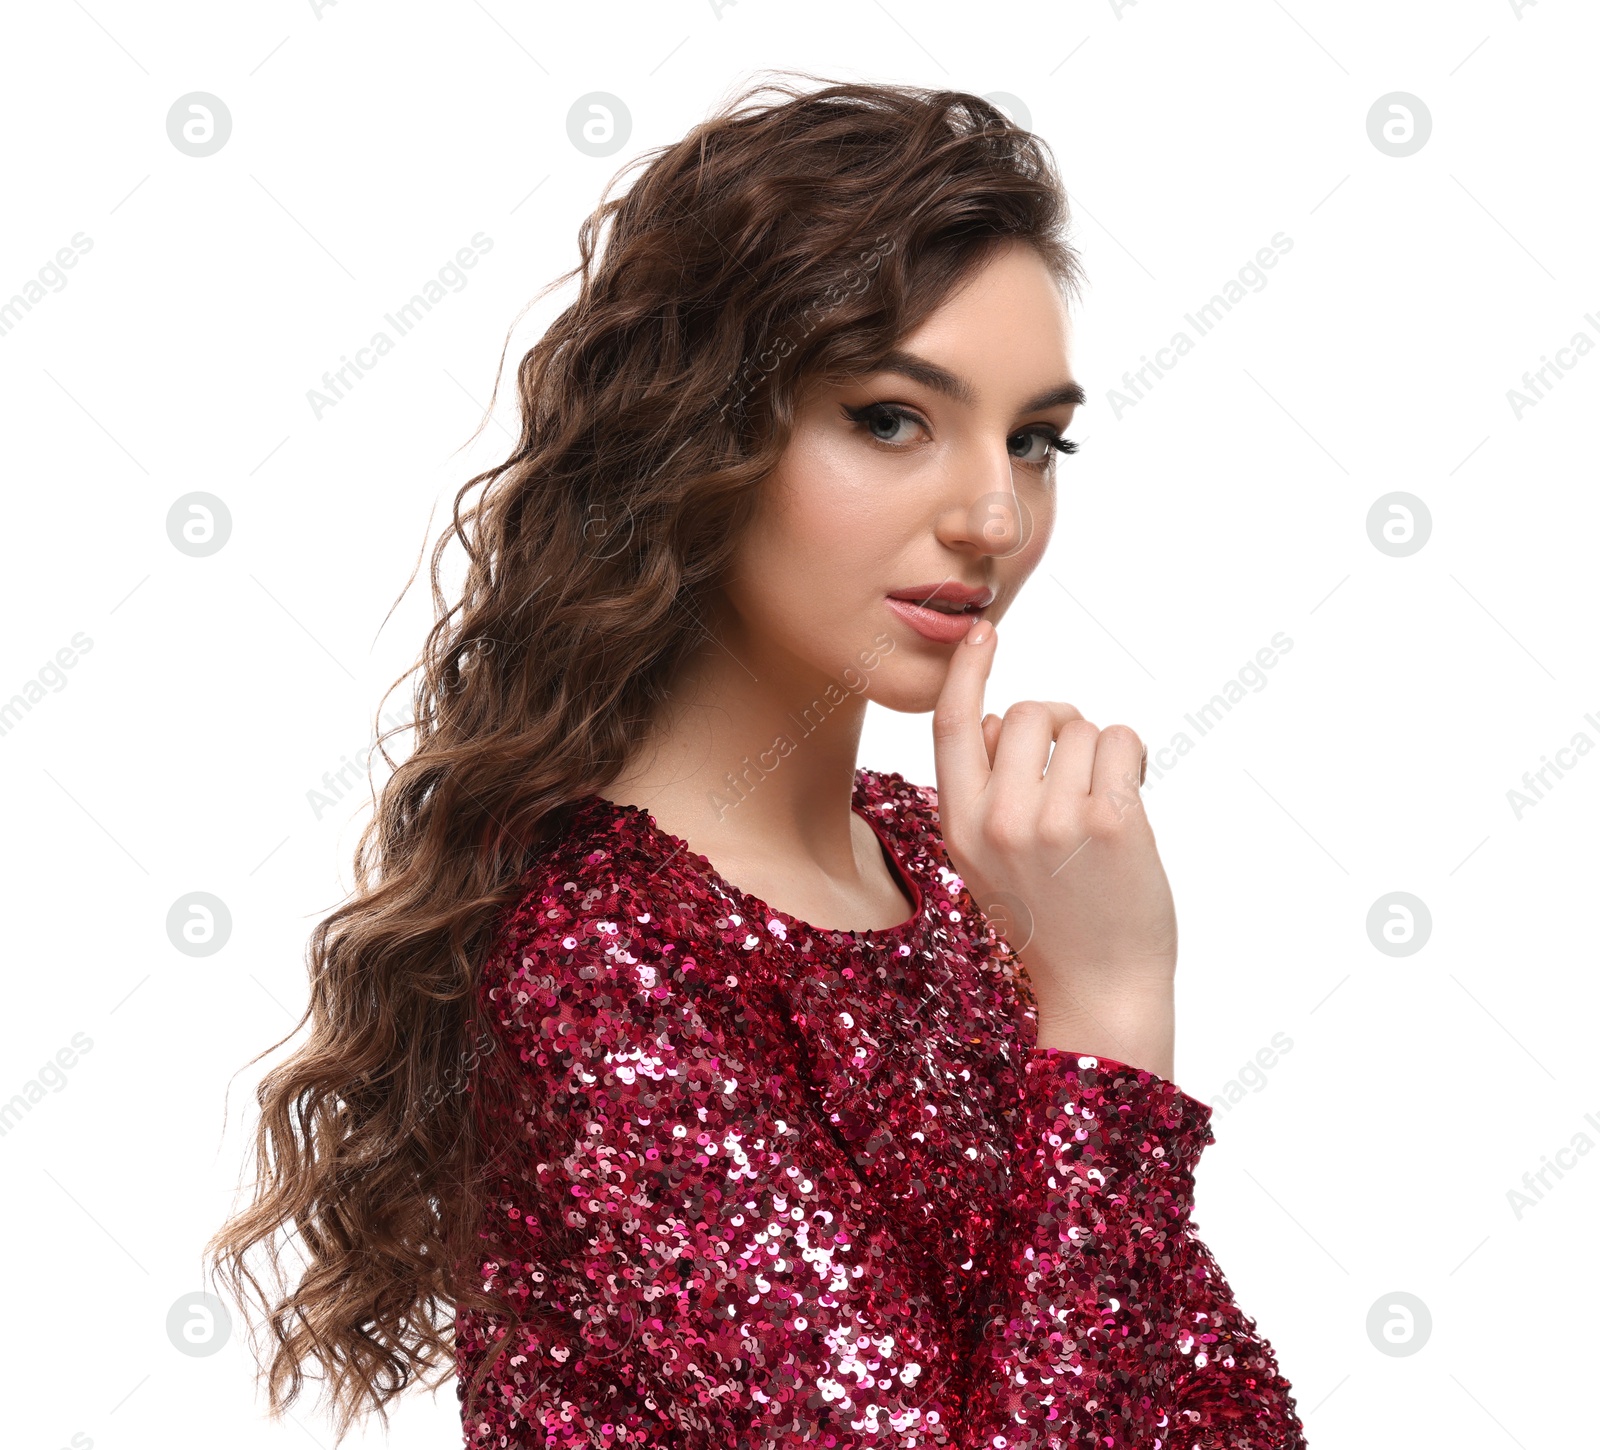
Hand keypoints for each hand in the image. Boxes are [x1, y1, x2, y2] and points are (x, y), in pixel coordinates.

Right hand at [931, 620, 1177, 1078]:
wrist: (1100, 989)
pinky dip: (1133, 760)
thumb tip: (998, 720)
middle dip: (1059, 723)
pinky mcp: (1112, 822)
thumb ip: (982, 792)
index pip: (952, 726)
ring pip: (1082, 726)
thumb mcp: (986, 862)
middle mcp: (1000, 820)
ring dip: (1101, 751)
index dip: (966, 671)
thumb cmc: (1049, 918)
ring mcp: (1056, 821)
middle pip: (1029, 713)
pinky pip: (1123, 742)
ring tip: (1101, 803)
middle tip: (1076, 765)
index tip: (982, 633)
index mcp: (960, 827)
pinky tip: (1129, 800)